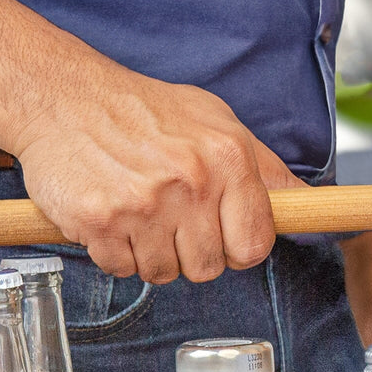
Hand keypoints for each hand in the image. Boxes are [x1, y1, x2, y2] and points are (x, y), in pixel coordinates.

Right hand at [12, 62, 301, 284]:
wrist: (62, 97)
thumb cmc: (142, 111)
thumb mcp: (215, 122)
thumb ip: (263, 169)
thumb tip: (309, 206)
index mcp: (226, 158)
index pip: (254, 246)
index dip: (236, 248)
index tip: (218, 234)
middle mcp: (189, 182)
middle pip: (207, 268)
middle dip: (188, 253)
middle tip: (167, 219)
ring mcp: (142, 205)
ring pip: (162, 274)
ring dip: (149, 254)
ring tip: (136, 213)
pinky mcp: (99, 221)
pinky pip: (121, 269)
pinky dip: (114, 253)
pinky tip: (110, 216)